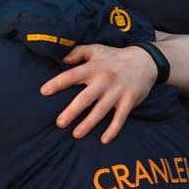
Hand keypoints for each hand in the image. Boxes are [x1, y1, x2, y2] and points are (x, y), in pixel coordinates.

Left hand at [40, 44, 155, 143]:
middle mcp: (105, 80)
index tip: (44, 91)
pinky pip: (120, 118)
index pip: (73, 75)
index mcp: (94, 67)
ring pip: (101, 111)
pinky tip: (104, 140)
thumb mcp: (96, 49)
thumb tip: (61, 59)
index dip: (58, 83)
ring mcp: (117, 91)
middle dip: (72, 111)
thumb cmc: (115, 56)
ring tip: (76, 134)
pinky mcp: (129, 101)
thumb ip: (77, 53)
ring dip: (88, 124)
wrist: (145, 61)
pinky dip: (113, 130)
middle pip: (85, 98)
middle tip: (60, 123)